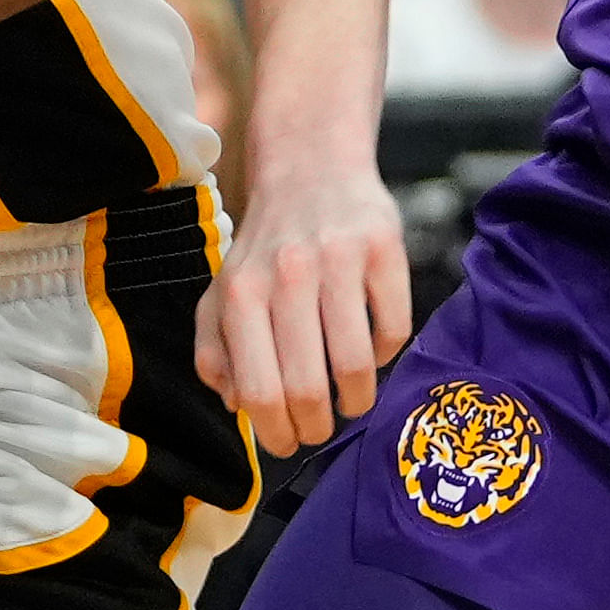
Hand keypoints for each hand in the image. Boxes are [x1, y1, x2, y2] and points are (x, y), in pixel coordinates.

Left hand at [195, 155, 412, 456]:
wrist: (312, 165)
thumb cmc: (266, 244)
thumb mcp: (223, 292)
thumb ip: (216, 350)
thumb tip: (236, 405)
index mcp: (241, 293)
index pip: (259, 389)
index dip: (276, 433)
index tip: (288, 444)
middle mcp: (287, 275)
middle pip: (306, 386)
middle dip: (316, 427)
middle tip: (321, 431)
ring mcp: (339, 260)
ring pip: (355, 363)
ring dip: (357, 400)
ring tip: (353, 404)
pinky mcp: (385, 248)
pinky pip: (393, 327)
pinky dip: (387, 355)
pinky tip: (374, 352)